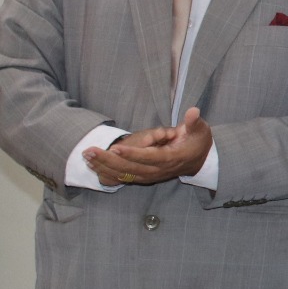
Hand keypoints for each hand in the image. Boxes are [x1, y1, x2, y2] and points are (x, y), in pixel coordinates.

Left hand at [84, 107, 212, 185]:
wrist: (199, 160)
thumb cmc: (198, 142)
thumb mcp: (200, 129)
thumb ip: (194, 121)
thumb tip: (192, 111)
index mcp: (172, 158)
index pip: (150, 157)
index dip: (133, 154)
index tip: (116, 147)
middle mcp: (159, 170)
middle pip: (131, 168)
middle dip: (109, 160)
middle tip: (90, 151)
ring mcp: (151, 176)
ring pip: (124, 174)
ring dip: (104, 166)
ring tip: (87, 156)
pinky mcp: (144, 177)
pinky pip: (122, 178)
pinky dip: (106, 172)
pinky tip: (93, 164)